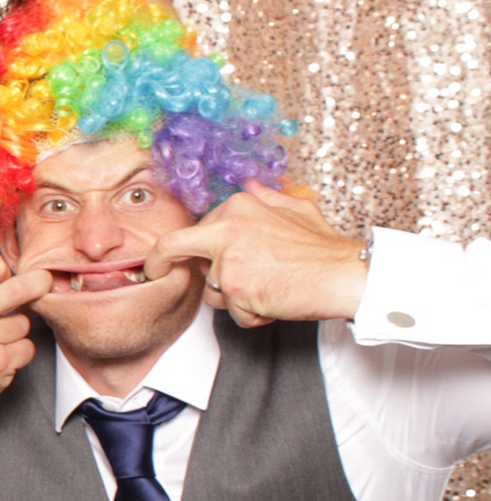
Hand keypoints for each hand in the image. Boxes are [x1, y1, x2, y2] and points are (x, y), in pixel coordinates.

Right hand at [0, 252, 51, 437]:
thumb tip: (4, 268)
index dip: (1, 272)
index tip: (0, 283)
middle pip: (19, 286)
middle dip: (36, 284)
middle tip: (42, 284)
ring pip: (24, 321)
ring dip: (16, 329)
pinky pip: (27, 346)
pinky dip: (19, 351)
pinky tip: (0, 354)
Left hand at [142, 182, 367, 327]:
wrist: (345, 274)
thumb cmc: (324, 248)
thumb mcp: (296, 208)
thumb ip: (267, 197)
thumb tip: (251, 183)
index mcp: (238, 207)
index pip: (192, 228)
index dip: (189, 247)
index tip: (170, 257)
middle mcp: (227, 227)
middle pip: (172, 247)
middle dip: (161, 263)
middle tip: (154, 273)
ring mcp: (229, 259)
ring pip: (209, 290)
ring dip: (234, 299)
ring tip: (267, 290)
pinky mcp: (235, 288)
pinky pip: (232, 313)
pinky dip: (253, 316)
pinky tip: (274, 303)